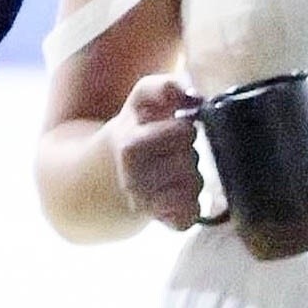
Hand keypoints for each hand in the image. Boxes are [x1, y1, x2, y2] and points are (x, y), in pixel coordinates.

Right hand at [109, 75, 203, 230]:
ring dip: (194, 176)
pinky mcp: (163, 221)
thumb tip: (185, 93)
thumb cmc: (140, 128)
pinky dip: (192, 206)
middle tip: (177, 150)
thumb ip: (162, 86)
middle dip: (189, 150)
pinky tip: (181, 194)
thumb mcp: (143, 99)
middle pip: (191, 161)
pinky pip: (190, 216)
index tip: (176, 126)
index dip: (184, 127)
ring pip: (195, 188)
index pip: (182, 133)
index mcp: (131, 147)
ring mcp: (146, 205)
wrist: (112, 168)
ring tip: (178, 169)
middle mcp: (134, 180)